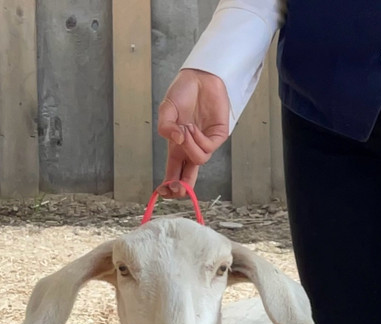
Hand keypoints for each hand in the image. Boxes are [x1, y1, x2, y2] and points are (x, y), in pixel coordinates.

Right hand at [157, 69, 229, 196]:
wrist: (200, 77)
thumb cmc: (183, 92)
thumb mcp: (167, 110)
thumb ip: (165, 127)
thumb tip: (176, 140)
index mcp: (177, 147)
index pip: (174, 173)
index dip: (168, 186)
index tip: (162, 191)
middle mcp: (191, 148)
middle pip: (189, 178)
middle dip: (182, 187)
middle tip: (176, 188)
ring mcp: (206, 143)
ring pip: (198, 161)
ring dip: (189, 147)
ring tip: (185, 129)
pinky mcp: (218, 136)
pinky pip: (207, 148)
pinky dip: (198, 139)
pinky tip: (193, 127)